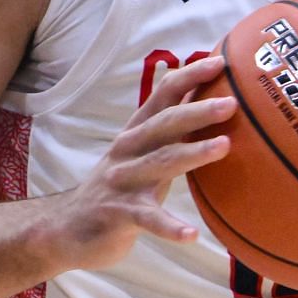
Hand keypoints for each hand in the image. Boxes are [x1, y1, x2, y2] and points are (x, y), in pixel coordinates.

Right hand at [49, 55, 234, 270]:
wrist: (65, 227)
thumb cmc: (119, 186)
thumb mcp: (142, 153)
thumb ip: (170, 131)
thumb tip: (210, 100)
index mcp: (137, 132)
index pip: (163, 95)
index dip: (190, 76)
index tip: (220, 62)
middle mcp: (128, 150)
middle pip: (165, 124)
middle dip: (198, 111)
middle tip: (232, 104)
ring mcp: (123, 181)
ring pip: (160, 163)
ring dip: (193, 153)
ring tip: (224, 146)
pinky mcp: (120, 214)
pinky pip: (148, 219)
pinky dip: (170, 227)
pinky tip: (191, 235)